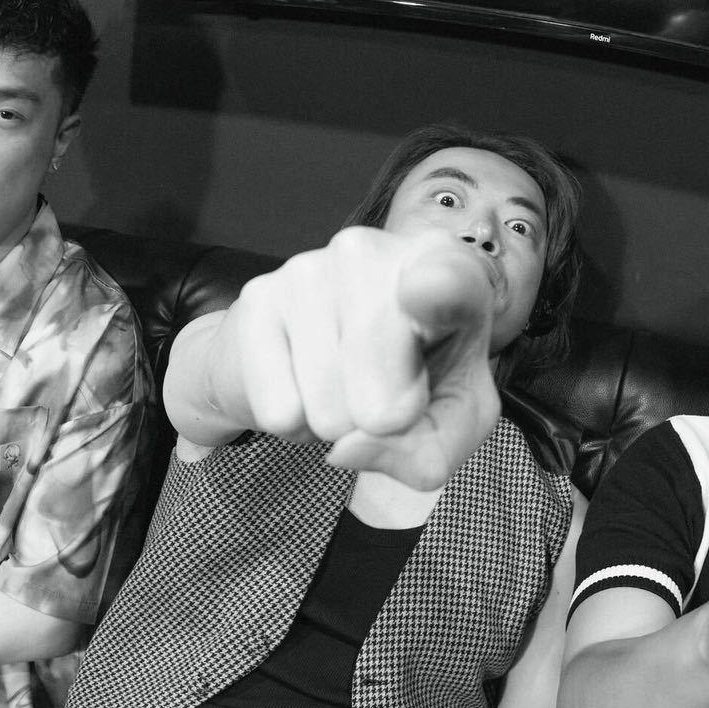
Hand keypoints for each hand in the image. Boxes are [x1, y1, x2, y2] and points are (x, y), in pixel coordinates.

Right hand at [226, 225, 501, 488]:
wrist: (314, 363)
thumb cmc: (407, 386)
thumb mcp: (449, 426)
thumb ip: (427, 453)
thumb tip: (348, 447)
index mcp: (446, 270)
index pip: (450, 279)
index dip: (439, 291)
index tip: (431, 293)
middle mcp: (375, 254)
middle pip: (383, 376)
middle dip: (382, 422)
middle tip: (381, 396)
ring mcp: (310, 269)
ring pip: (330, 405)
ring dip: (337, 425)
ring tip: (342, 388)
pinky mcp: (258, 298)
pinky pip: (281, 410)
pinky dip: (294, 424)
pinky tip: (303, 386)